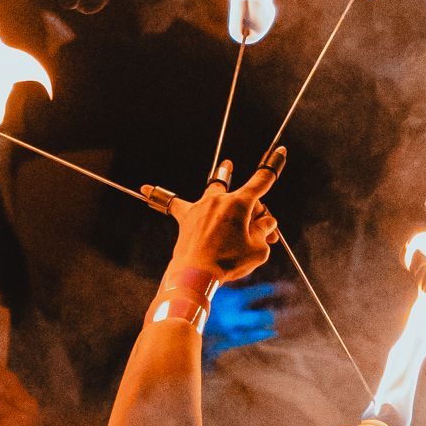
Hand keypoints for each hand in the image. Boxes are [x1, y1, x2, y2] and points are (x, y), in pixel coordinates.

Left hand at [149, 150, 283, 284]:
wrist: (197, 275)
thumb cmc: (230, 262)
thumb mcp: (259, 248)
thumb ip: (263, 230)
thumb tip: (263, 222)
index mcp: (240, 203)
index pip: (261, 181)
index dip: (273, 166)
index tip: (281, 150)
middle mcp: (219, 199)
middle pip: (243, 197)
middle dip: (256, 214)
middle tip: (262, 233)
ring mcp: (201, 207)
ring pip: (216, 190)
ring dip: (225, 182)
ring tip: (227, 164)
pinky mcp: (186, 218)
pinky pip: (172, 202)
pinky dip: (157, 195)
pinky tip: (144, 187)